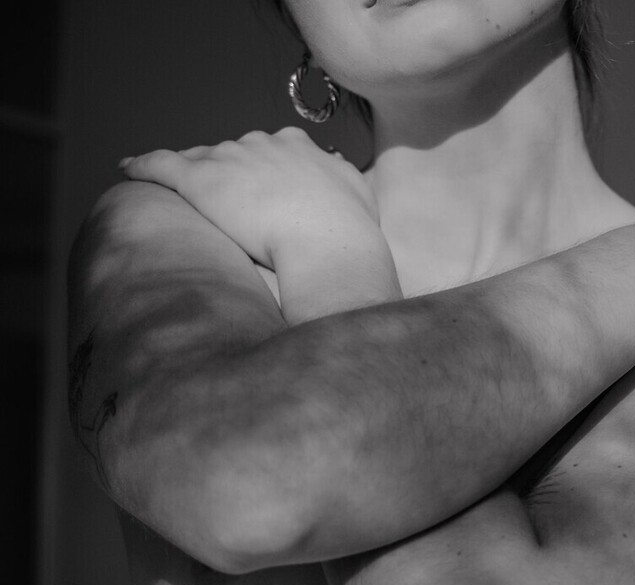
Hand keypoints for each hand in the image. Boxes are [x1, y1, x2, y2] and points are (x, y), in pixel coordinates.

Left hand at [120, 127, 399, 323]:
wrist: (328, 241)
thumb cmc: (349, 230)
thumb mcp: (358, 195)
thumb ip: (344, 181)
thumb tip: (343, 174)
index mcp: (298, 147)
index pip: (269, 151)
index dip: (261, 170)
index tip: (258, 188)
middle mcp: (261, 143)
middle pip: (232, 153)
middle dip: (226, 172)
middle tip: (222, 200)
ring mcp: (228, 158)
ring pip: (199, 160)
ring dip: (188, 172)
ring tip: (169, 184)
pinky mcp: (198, 179)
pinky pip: (160, 165)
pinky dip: (142, 166)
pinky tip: (127, 170)